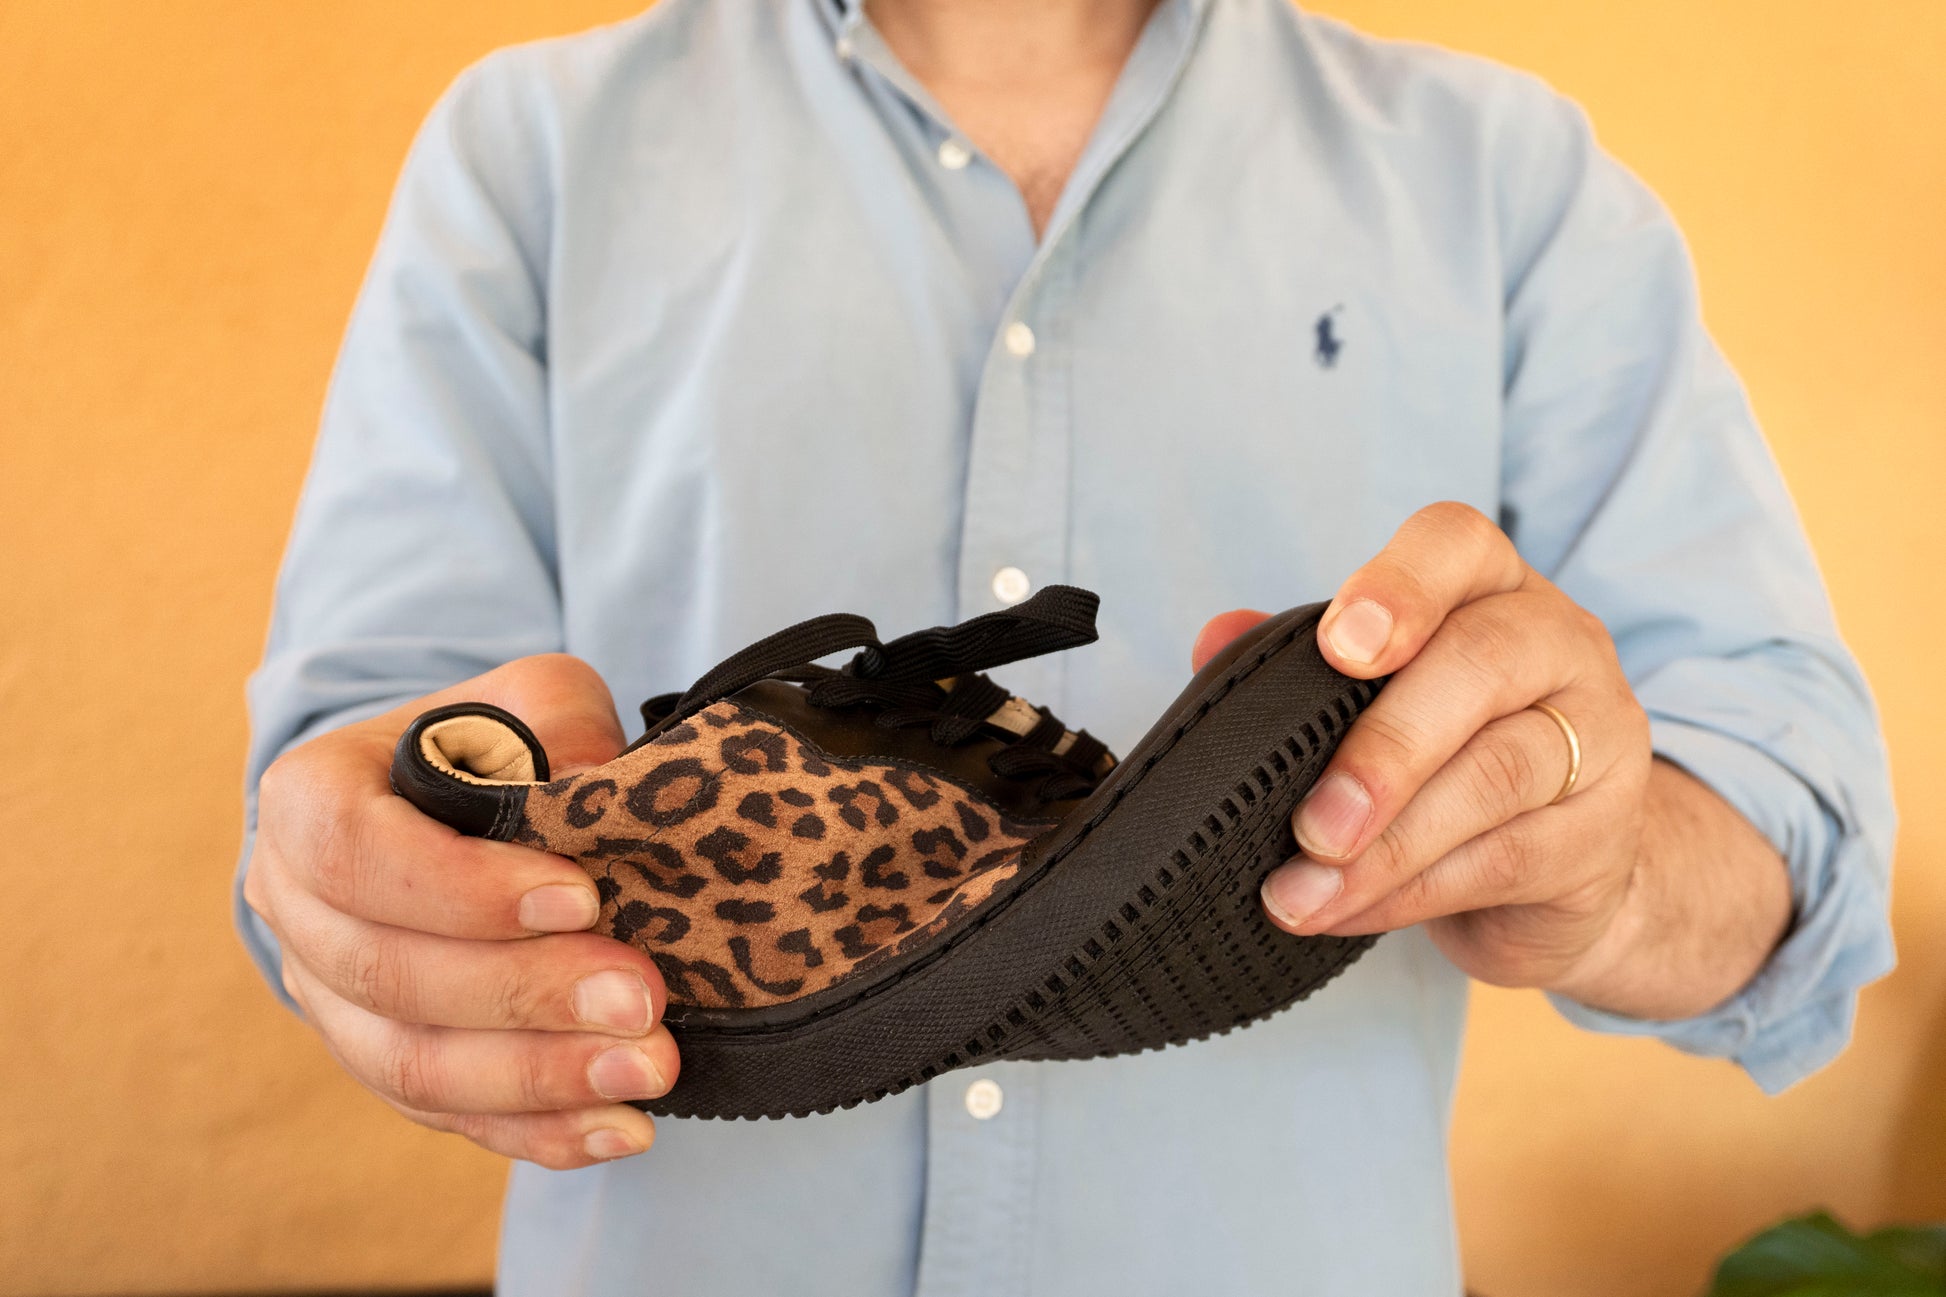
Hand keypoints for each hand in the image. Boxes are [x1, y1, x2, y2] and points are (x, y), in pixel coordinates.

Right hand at [243, 654, 679, 1167]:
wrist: (463, 799)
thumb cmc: (497, 739)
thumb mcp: (533, 698)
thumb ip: (559, 725)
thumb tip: (590, 786)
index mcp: (309, 799)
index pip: (356, 852)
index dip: (462, 887)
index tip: (580, 895)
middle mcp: (296, 909)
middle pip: (387, 974)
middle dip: (524, 994)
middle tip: (641, 997)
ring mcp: (328, 1001)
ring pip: (411, 1065)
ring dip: (538, 1077)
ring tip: (647, 1070)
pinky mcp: (385, 1064)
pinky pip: (449, 1116)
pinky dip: (537, 1131)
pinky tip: (620, 1128)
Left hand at [1194, 502, 1656, 992]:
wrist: (1558, 873)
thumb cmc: (1443, 756)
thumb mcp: (1371, 701)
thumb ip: (1295, 665)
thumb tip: (1214, 637)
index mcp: (1491, 587)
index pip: (1459, 545)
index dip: (1400, 586)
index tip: (1338, 647)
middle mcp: (1561, 644)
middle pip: (1484, 664)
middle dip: (1386, 748)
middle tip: (1312, 823)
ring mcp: (1598, 738)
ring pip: (1497, 776)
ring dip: (1387, 843)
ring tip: (1304, 887)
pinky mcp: (1600, 837)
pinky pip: (1503, 861)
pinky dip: (1408, 892)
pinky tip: (1340, 910)